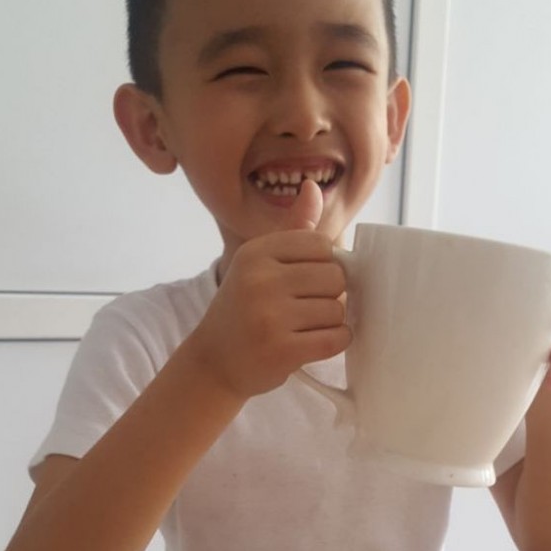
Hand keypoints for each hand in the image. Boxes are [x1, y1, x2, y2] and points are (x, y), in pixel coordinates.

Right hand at [192, 180, 350, 399]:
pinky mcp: (282, 350)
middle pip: (335, 277)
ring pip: (338, 309)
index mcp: (257, 252)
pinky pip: (337, 338)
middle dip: (330, 295)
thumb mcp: (259, 263)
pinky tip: (313, 342)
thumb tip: (314, 188)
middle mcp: (260, 279)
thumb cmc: (243, 309)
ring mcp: (270, 316)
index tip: (307, 281)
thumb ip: (292, 228)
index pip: (322, 245)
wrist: (213, 363)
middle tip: (306, 308)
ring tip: (303, 327)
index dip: (325, 264)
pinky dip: (335, 341)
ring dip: (331, 321)